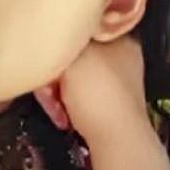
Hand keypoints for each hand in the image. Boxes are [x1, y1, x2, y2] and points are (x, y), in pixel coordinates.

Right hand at [34, 38, 147, 153]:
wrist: (117, 139)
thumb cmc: (96, 92)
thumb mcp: (71, 57)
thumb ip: (62, 41)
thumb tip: (55, 37)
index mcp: (117, 36)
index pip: (79, 29)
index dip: (58, 44)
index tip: (47, 57)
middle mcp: (122, 55)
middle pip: (73, 57)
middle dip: (54, 75)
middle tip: (48, 89)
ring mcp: (118, 82)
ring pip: (74, 79)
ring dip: (57, 94)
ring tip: (55, 107)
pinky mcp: (112, 104)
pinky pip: (81, 96)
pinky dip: (68, 105)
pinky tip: (63, 117)